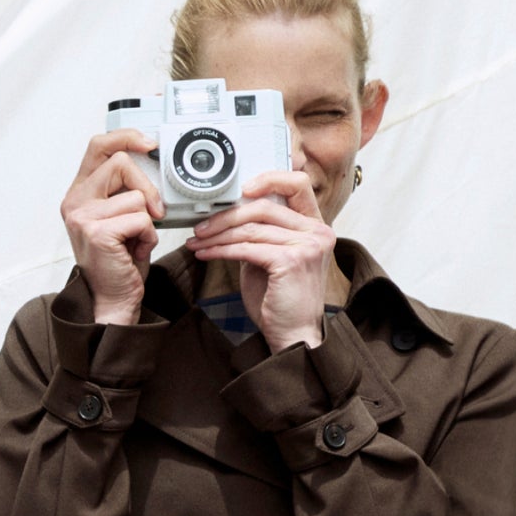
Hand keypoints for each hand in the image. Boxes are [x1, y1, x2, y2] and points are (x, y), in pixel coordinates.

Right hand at [61, 129, 163, 325]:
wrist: (113, 300)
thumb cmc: (120, 262)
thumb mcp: (120, 217)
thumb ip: (125, 190)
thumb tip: (152, 164)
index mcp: (79, 193)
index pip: (98, 146)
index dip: (126, 138)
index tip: (149, 143)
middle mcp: (75, 201)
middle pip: (120, 163)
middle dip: (146, 186)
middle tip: (155, 212)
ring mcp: (83, 216)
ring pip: (136, 196)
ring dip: (147, 222)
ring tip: (135, 241)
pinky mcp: (96, 232)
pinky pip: (140, 219)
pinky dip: (148, 237)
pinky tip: (136, 251)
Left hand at [189, 170, 334, 350]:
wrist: (293, 336)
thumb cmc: (282, 302)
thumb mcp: (272, 258)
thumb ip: (261, 234)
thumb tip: (230, 215)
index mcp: (316, 227)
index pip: (298, 184)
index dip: (269, 178)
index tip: (242, 188)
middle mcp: (317, 233)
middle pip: (264, 206)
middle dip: (226, 216)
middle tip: (202, 226)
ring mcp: (307, 246)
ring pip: (252, 228)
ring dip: (218, 234)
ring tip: (198, 241)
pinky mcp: (291, 261)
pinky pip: (247, 248)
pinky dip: (221, 250)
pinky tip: (206, 254)